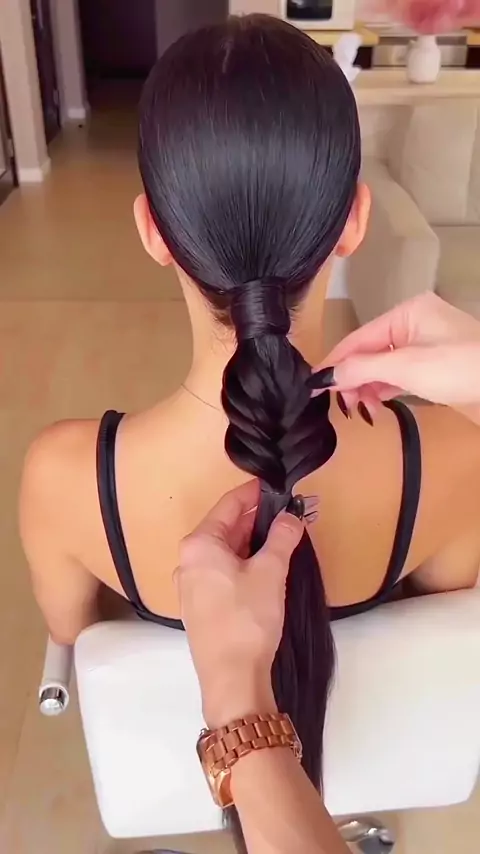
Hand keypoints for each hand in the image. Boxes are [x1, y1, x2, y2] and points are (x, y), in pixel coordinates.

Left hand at [175, 480, 303, 727]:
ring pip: (224, 552)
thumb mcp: (271, 572)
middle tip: (286, 513)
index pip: (227, 506)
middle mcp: (188, 561)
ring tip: (281, 537)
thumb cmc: (247, 617)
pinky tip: (265, 567)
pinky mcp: (200, 606)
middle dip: (255, 519)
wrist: (231, 678)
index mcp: (198, 545)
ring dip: (251, 542)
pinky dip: (243, 563)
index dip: (253, 493)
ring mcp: (191, 585)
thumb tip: (291, 517)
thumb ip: (281, 538)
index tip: (275, 487)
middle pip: (224, 528)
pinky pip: (222, 571)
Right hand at [310, 293, 479, 413]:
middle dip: (353, 377)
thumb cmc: (460, 369)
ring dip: (368, 386)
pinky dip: (385, 388)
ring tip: (361, 409)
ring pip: (383, 365)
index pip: (359, 337)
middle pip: (370, 351)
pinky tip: (376, 403)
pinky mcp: (435, 366)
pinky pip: (399, 374)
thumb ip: (361, 369)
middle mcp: (414, 324)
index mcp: (407, 312)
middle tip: (343, 406)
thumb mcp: (406, 367)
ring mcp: (426, 345)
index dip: (335, 361)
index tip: (312, 384)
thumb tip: (323, 375)